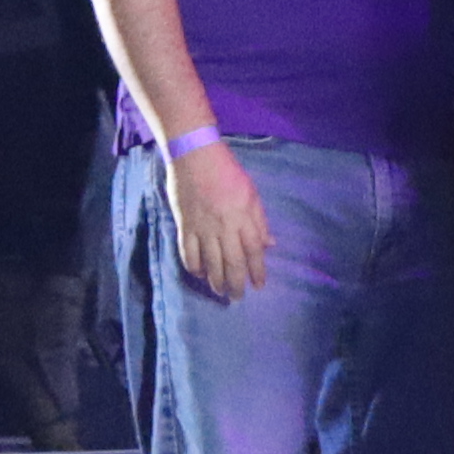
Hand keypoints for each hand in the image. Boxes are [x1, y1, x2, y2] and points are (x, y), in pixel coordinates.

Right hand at [156, 132, 272, 302]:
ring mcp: (202, 228)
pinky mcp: (184, 226)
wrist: (194, 156)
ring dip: (216, 281)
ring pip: (210, 263)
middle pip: (232, 262)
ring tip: (221, 291)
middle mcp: (224, 226)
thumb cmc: (227, 172)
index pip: (253, 251)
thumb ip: (259, 220)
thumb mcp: (251, 193)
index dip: (257, 271)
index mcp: (243, 216)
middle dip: (236, 283)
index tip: (259, 285)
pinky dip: (194, 267)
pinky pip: (188, 253)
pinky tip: (200, 275)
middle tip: (238, 297)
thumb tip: (269, 245)